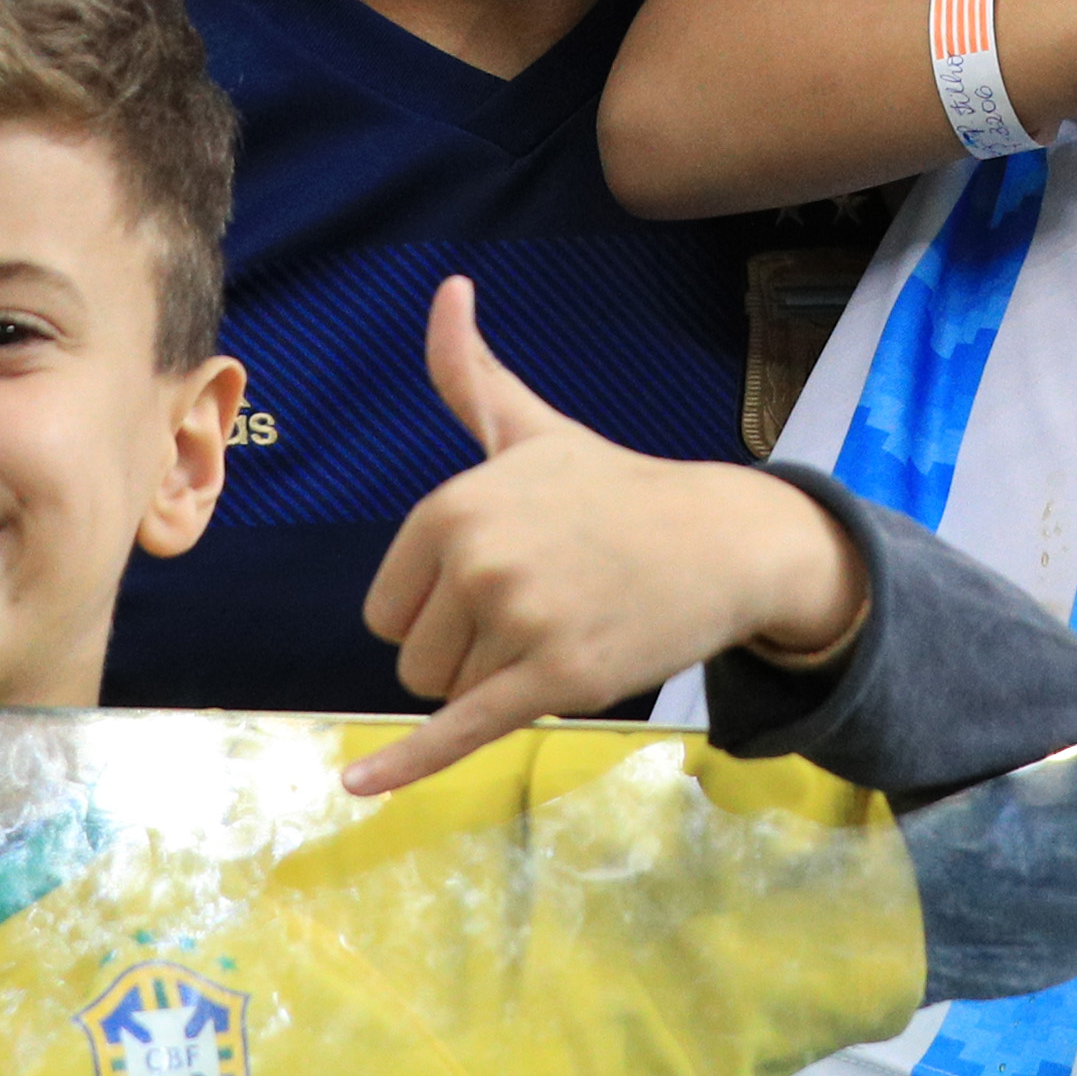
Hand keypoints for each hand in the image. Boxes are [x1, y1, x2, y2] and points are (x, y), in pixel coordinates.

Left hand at [349, 278, 869, 797]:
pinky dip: (405, 766)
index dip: (441, 609)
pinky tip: (356, 785)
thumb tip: (446, 290)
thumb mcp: (531, 429)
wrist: (720, 540)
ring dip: (500, 682)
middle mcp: (477, 559)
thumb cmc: (613, 490)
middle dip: (469, 652)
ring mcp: (517, 619)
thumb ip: (470, 374)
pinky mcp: (555, 677)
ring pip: (449, 697)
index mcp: (451, 506)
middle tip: (545, 604)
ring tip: (566, 624)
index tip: (508, 576)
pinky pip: (460, 732)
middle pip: (411, 660)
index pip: (386, 609)